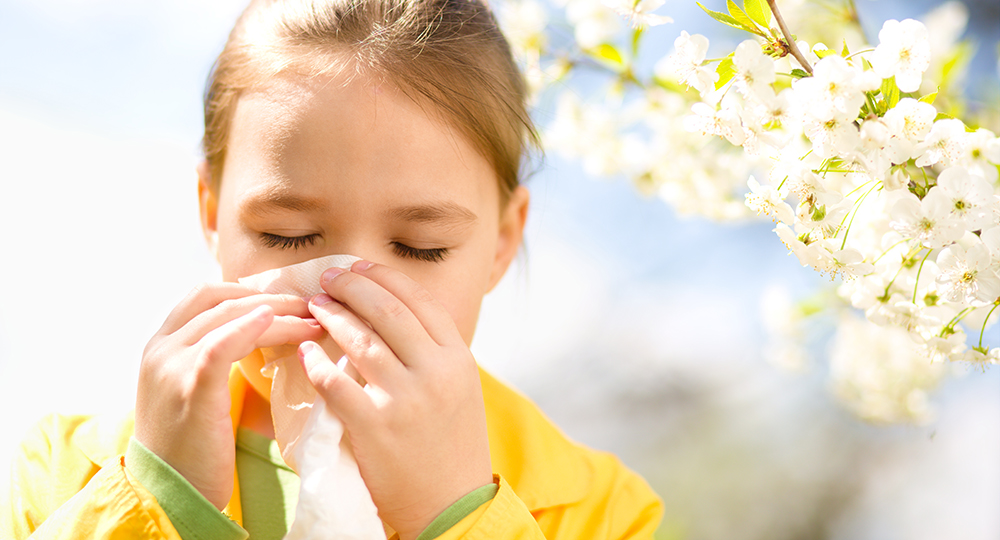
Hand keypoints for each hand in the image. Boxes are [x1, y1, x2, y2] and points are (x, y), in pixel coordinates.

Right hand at [135, 283, 323, 508]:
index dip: (248, 290)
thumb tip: (260, 334)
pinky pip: (220, 344)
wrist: (168, 494)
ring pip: (229, 316)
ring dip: (277, 313)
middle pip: (220, 299)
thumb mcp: (193, 392)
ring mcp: (171, 365)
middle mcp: (160, 348)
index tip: (286, 300)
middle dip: (271, 298)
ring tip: (313, 321)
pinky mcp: (190, 387)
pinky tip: (277, 322)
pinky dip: (250, 327)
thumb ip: (213, 359)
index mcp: (160, 345)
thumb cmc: (190, 447)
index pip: (205, 295)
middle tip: (311, 307)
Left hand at [298, 261, 492, 539]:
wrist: (451, 505)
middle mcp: (435, 372)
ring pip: (360, 341)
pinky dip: (316, 362)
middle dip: (352, 286)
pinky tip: (306, 351)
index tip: (357, 266)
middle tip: (327, 278)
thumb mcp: (459, 389)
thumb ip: (433, 352)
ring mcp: (405, 399)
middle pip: (387, 311)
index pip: (418, 300)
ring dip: (332, 316)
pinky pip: (335, 382)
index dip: (383, 276)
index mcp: (458, 358)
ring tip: (315, 306)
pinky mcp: (375, 427)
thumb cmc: (452, 446)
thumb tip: (392, 311)